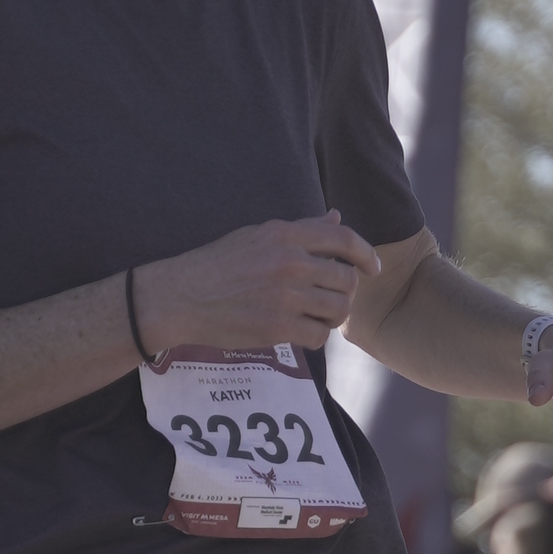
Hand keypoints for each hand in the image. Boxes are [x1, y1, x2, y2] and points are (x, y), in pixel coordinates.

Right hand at [135, 209, 380, 356]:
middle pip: (347, 280)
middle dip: (346, 292)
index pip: (345, 239)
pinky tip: (299, 331)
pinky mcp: (277, 327)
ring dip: (333, 316)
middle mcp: (290, 263)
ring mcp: (285, 296)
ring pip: (339, 309)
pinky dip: (315, 336)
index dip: (366, 254)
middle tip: (331, 299)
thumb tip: (336, 217)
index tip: (372, 268)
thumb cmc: (217, 265)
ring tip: (316, 316)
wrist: (181, 297)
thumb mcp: (258, 235)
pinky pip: (319, 335)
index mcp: (286, 235)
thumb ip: (302, 228)